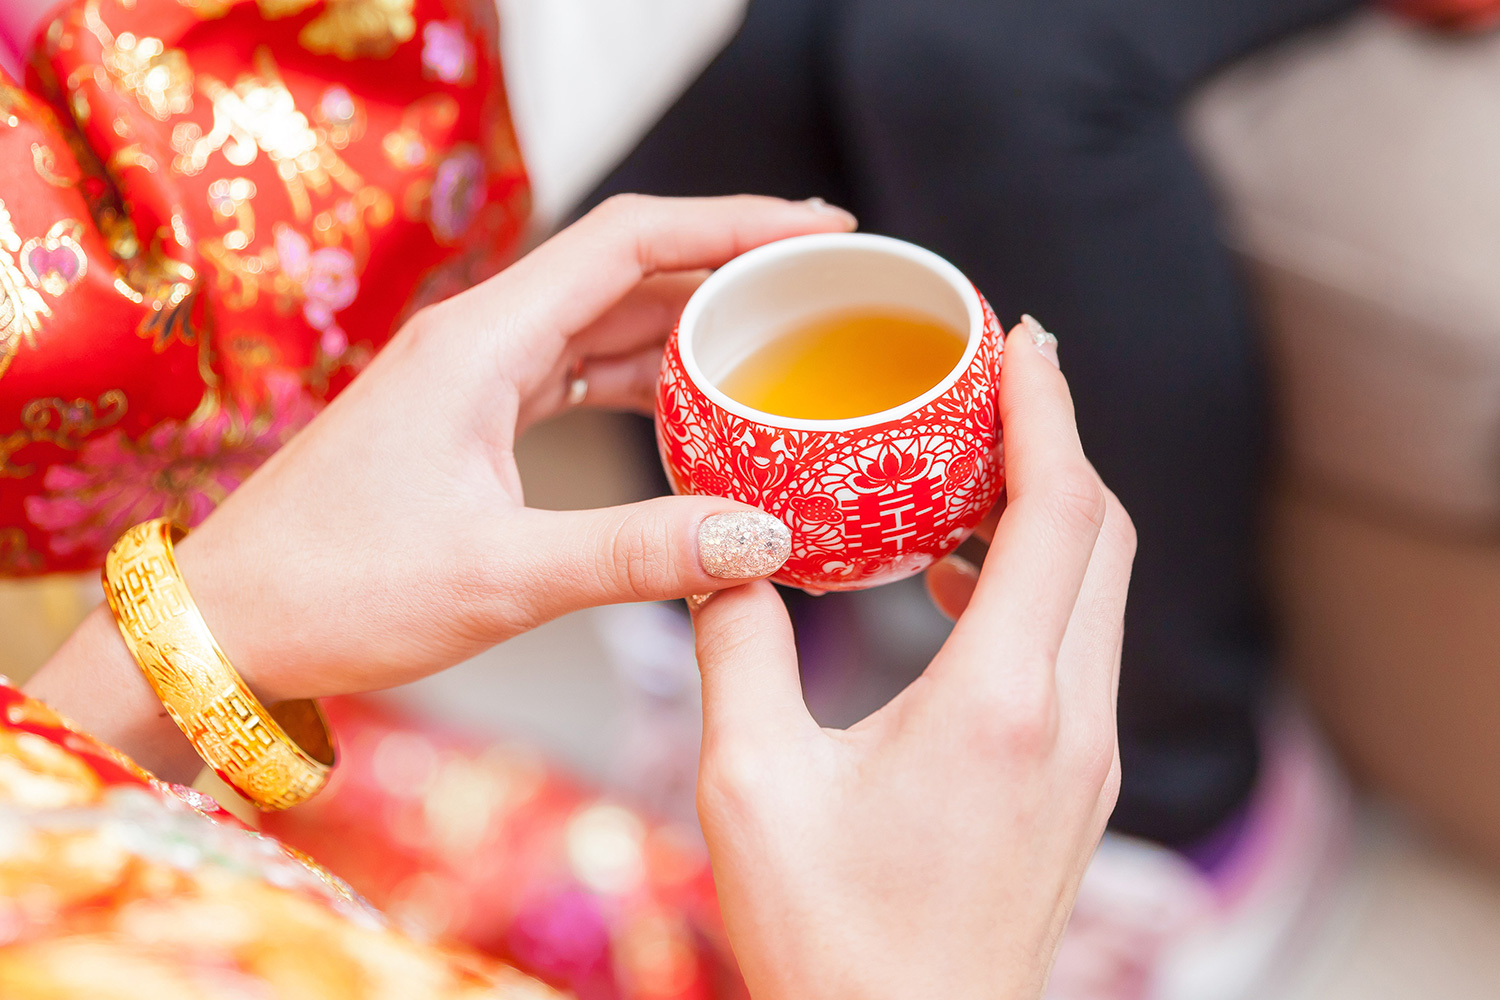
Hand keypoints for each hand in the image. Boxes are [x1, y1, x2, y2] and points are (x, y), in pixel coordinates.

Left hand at [28, 195, 855, 776]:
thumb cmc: (337, 591)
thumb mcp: (501, 575)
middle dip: (725, 262)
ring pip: (598, 319)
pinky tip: (685, 402)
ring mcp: (468, 377)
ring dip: (684, 319)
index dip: (733, 223)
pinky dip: (638, 374)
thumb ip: (637, 552)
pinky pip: (571, 370)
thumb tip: (760, 539)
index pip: (629, 241)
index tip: (817, 231)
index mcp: (481, 342)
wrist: (229, 625)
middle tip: (819, 279)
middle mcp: (476, 340)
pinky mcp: (466, 420)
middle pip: (622, 267)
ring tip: (772, 332)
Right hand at [690, 323, 1134, 999]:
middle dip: (1052, 440)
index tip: (1020, 337)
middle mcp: (1069, 720)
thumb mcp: (751, 787)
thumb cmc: (835, 943)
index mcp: (998, 704)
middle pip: (1099, 534)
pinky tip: (950, 581)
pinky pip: (1077, 642)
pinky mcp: (1076, 783)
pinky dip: (1032, 580)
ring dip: (1045, 510)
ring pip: (1096, 589)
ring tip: (959, 467)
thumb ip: (737, 652)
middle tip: (984, 382)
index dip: (1048, 409)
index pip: (1059, 513)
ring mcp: (1087, 757)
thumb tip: (724, 560)